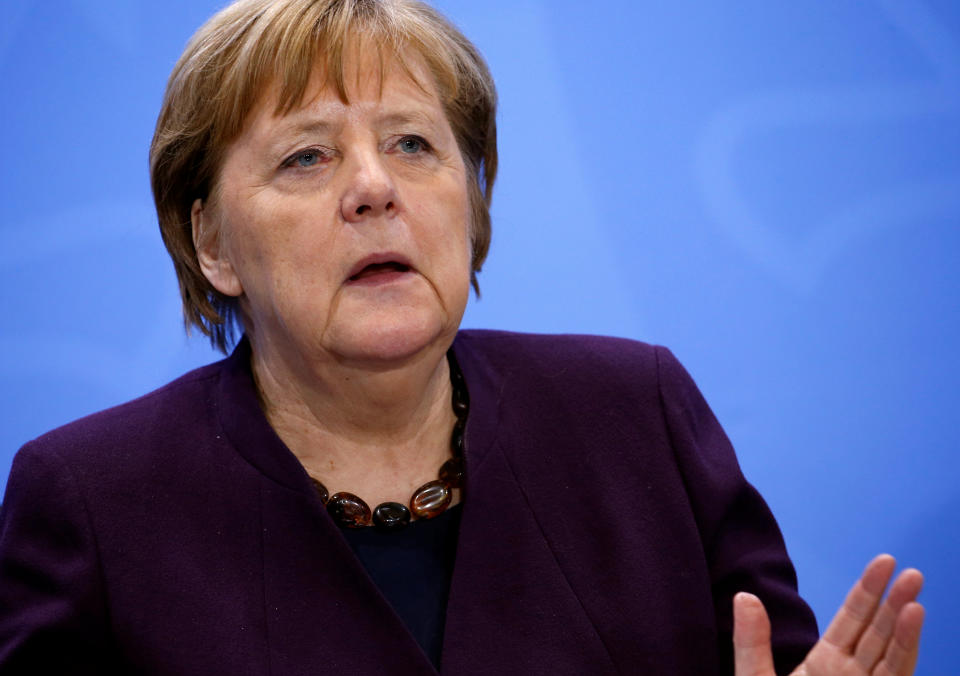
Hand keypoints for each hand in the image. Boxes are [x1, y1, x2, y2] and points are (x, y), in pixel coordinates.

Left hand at [733, 554, 924, 675]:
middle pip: (878, 634)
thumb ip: (752, 642)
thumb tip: (745, 596)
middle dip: (894, 603)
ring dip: (906, 631)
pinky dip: (906, 657)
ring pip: (893, 659)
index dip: (868, 592)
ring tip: (915, 599)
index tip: (884, 561)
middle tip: (911, 571)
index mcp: (824, 666)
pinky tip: (912, 632)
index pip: (852, 621)